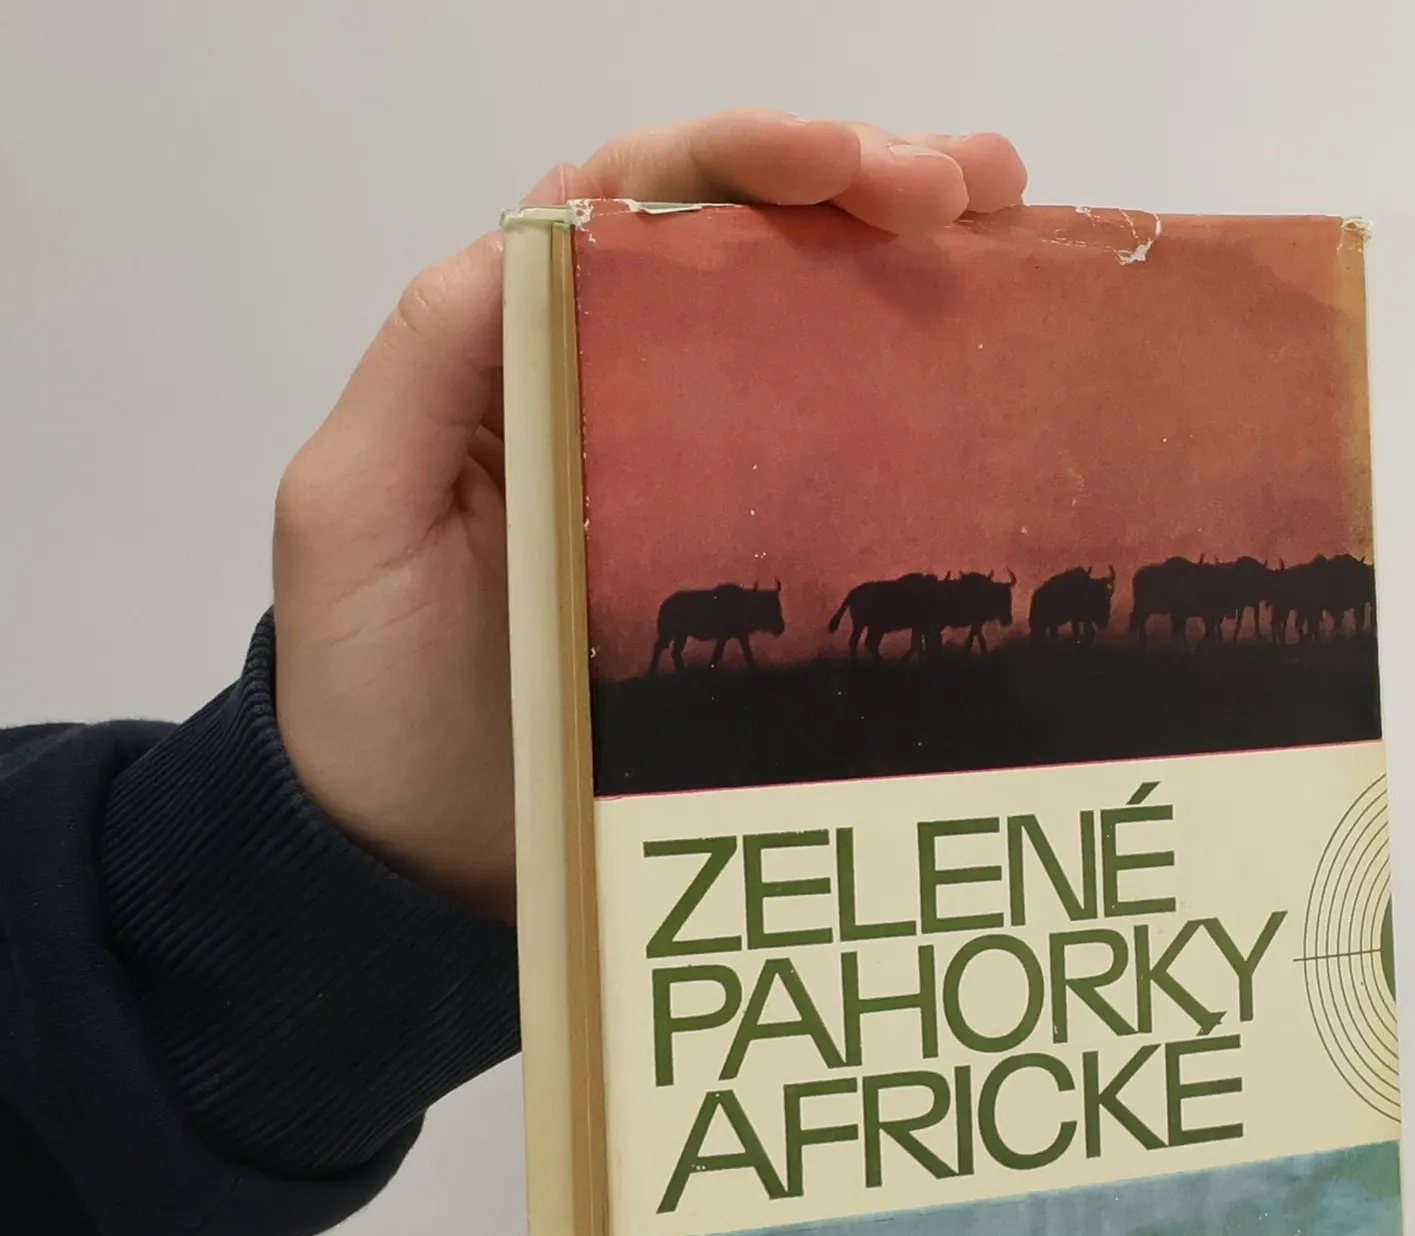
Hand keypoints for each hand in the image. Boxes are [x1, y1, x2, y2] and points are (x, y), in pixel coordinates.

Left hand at [272, 111, 1026, 921]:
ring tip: (1017, 221)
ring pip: (809, 334)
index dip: (741, 160)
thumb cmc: (373, 686)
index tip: (847, 168)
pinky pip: (843, 468)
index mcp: (528, 351)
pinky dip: (921, 403)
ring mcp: (699, 484)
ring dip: (913, 262)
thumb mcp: (356, 506)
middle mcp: (625, 393)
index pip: (637, 205)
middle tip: (976, 184)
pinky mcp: (753, 576)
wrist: (420, 854)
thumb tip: (557, 232)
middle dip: (861, 185)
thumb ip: (434, 356)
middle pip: (748, 247)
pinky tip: (997, 363)